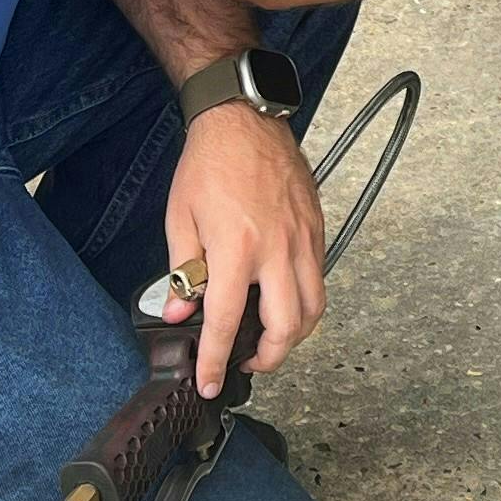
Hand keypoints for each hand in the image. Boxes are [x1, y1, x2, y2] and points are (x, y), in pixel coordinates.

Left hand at [160, 103, 327, 397]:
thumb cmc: (210, 163)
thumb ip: (182, 272)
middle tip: (247, 361)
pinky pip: (320, 278)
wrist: (243, 118)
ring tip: (271, 338)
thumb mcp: (180, 219)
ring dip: (295, 334)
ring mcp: (302, 240)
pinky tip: (285, 299)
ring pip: (314, 308)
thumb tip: (181, 312)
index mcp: (236, 248)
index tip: (210, 381)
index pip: (226, 322)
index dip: (215, 360)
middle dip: (269, 358)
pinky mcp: (316, 228)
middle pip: (288, 327)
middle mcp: (276, 249)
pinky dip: (306, 301)